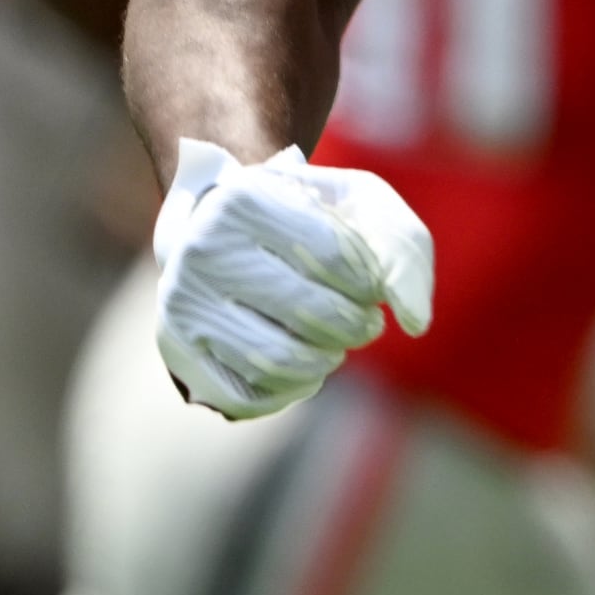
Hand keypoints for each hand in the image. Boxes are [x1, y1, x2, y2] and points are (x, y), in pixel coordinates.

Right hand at [149, 140, 433, 419]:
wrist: (228, 228)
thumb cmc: (308, 214)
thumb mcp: (361, 203)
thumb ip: (405, 250)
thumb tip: (417, 323)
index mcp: (245, 198)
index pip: (337, 256)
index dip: (372, 281)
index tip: (373, 281)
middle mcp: (201, 248)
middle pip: (311, 311)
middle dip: (357, 324)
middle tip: (366, 319)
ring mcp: (182, 304)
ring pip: (278, 359)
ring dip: (328, 359)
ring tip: (337, 342)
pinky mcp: (178, 352)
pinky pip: (245, 396)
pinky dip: (292, 390)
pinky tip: (304, 366)